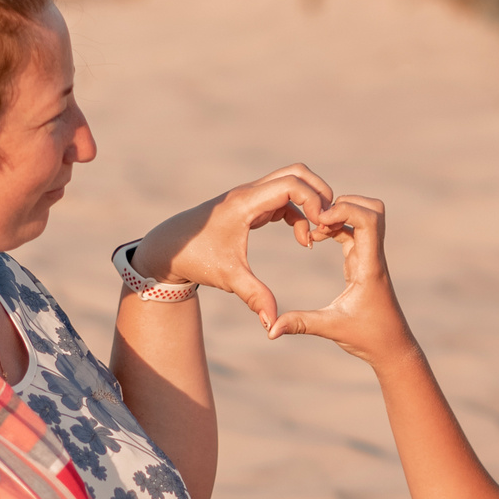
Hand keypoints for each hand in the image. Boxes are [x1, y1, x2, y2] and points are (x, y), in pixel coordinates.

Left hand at [132, 165, 336, 330]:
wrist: (171, 248)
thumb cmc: (196, 259)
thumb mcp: (228, 278)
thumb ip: (254, 297)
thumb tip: (273, 325)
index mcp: (246, 203)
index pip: (291, 184)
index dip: (314, 201)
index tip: (321, 229)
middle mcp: (250, 193)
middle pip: (297, 173)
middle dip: (319, 194)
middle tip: (328, 224)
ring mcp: (251, 197)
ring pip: (292, 182)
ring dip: (311, 202)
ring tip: (317, 235)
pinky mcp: (252, 206)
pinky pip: (285, 199)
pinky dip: (300, 212)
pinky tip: (302, 239)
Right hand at [262, 196, 416, 368]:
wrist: (392, 347)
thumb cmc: (368, 337)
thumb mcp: (331, 328)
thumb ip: (300, 324)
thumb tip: (270, 331)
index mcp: (369, 266)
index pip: (369, 220)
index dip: (344, 211)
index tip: (319, 221)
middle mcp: (373, 256)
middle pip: (372, 209)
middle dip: (344, 204)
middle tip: (318, 220)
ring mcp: (370, 257)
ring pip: (364, 216)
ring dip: (340, 214)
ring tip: (315, 229)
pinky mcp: (364, 261)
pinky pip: (353, 231)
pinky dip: (336, 227)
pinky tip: (318, 238)